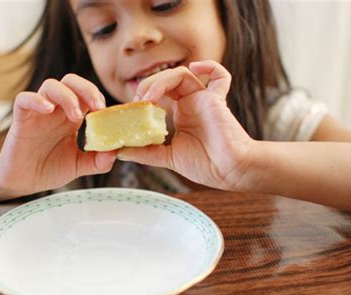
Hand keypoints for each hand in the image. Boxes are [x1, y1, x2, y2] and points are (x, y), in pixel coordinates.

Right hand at [0, 74, 116, 195]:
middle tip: (97, 107)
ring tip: (75, 116)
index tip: (107, 111)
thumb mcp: (79, 166)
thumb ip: (98, 161)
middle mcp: (56, 111)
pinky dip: (36, 100)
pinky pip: (24, 99)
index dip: (97, 96)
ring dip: (67, 96)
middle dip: (86, 89)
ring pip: (50, 85)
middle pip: (70, 81)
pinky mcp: (21, 119)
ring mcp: (38, 113)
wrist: (23, 183)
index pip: (86, 93)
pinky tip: (48, 110)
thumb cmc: (49, 169)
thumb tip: (116, 151)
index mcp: (71, 117)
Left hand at [119, 60, 256, 190]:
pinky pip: (219, 76)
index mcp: (181, 113)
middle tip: (137, 101)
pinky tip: (195, 67)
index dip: (142, 96)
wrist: (230, 172)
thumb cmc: (205, 165)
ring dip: (161, 80)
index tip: (130, 109)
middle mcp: (192, 102)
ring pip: (181, 74)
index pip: (158, 93)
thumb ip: (146, 152)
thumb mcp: (168, 157)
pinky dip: (209, 66)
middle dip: (148, 86)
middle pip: (166, 80)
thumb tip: (120, 150)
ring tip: (149, 97)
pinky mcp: (217, 100)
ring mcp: (204, 99)